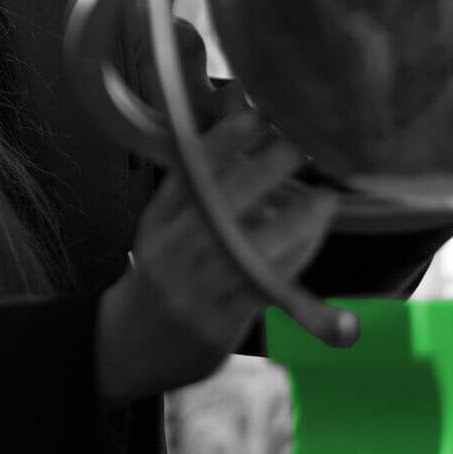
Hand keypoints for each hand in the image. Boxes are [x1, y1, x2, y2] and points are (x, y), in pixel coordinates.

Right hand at [93, 84, 338, 405]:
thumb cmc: (160, 273)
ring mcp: (194, 291)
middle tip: (301, 149)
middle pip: (217, 208)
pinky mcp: (220, 325)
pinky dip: (292, 262)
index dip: (220, 144)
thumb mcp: (164, 224)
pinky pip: (262, 289)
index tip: (255, 117)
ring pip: (246, 251)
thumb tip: (239, 107)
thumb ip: (199, 177)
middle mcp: (171, 252)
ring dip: (292, 223)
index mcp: (157, 222)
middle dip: (262, 174)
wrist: (128, 346)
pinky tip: (314, 239)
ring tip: (324, 198)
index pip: (185, 175)